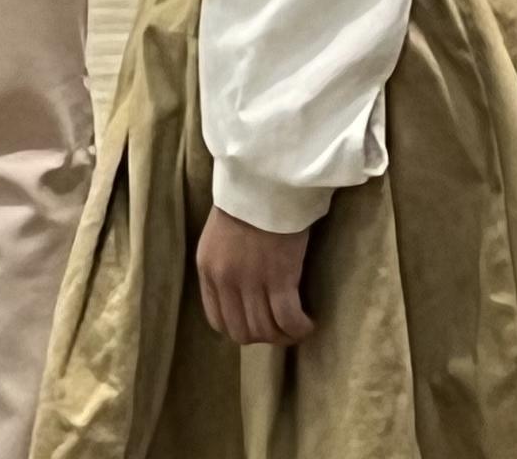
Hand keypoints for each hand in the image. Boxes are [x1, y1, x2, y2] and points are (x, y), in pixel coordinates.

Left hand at [194, 206, 314, 349]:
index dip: (241, 330)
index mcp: (207, 270)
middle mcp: (225, 280)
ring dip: (285, 335)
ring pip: (266, 330)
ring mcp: (250, 281)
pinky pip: (288, 319)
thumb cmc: (247, 201)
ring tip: (299, 327)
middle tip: (282, 328)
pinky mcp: (278, 278)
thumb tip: (242, 297)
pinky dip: (300, 327)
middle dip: (264, 337)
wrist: (263, 179)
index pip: (217, 321)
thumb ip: (224, 268)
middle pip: (242, 332)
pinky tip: (310, 322)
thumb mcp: (219, 238)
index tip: (259, 326)